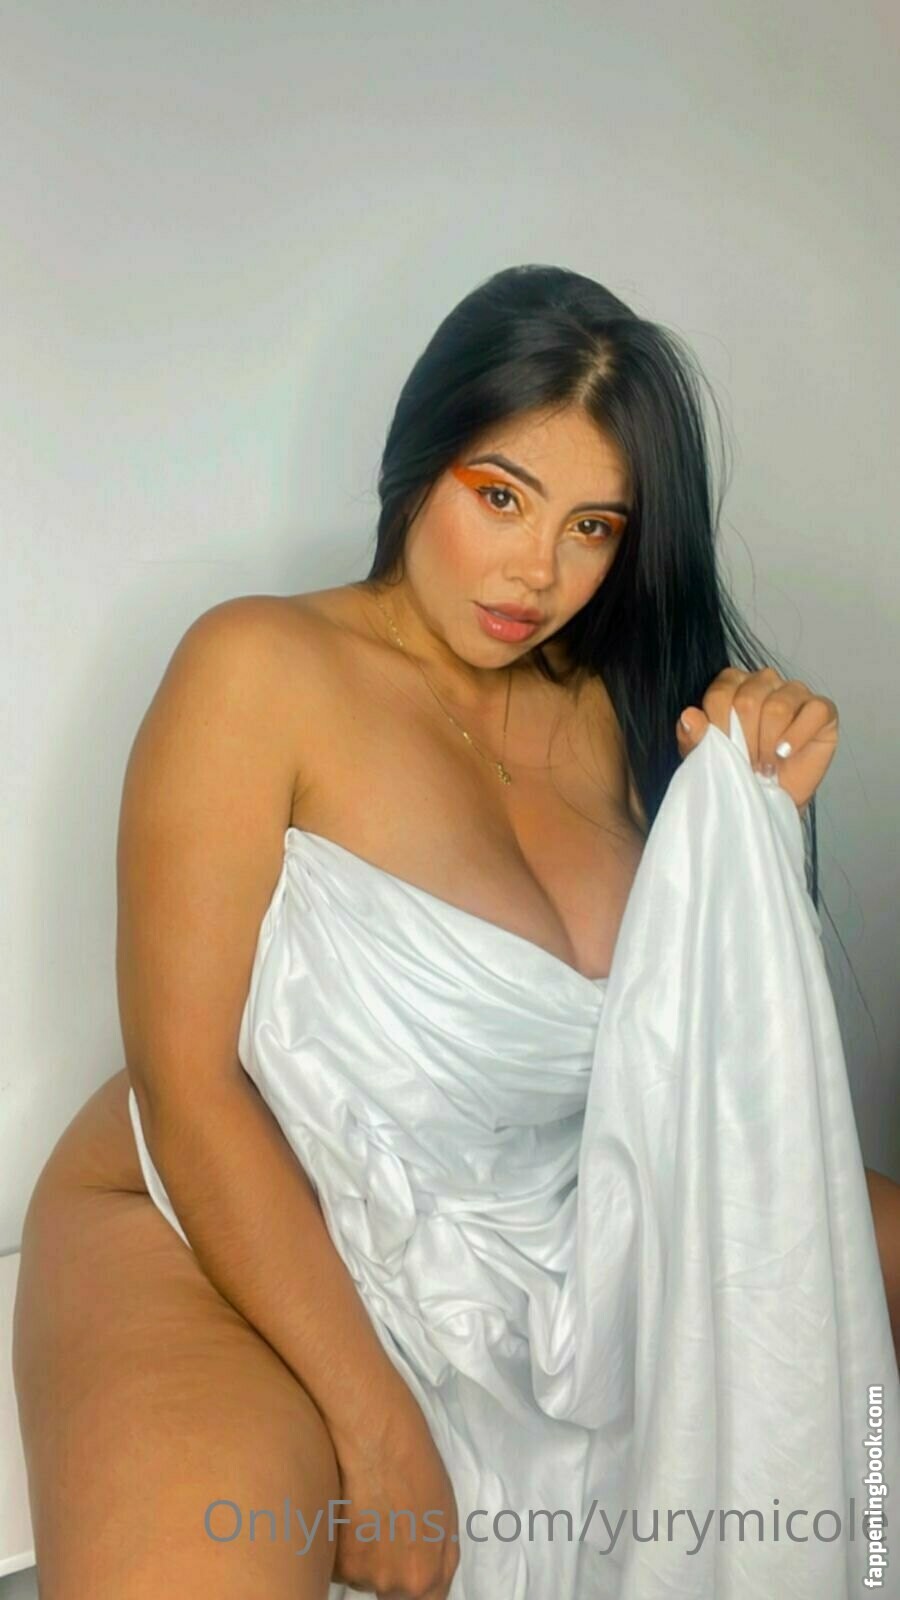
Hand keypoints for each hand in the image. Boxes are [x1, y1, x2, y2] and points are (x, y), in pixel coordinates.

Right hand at [327, 1384, 460, 1597]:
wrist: (374, 1432)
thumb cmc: (416, 1464)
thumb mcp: (445, 1515)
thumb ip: (438, 1560)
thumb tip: (428, 1587)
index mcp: (426, 1575)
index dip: (414, 1589)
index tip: (408, 1572)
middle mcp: (392, 1582)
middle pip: (388, 1591)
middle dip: (387, 1565)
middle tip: (384, 1524)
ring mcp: (358, 1571)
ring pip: (359, 1574)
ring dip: (361, 1551)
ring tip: (365, 1506)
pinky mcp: (329, 1553)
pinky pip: (335, 1558)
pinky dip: (338, 1540)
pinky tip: (346, 1506)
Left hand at [675, 667, 838, 816]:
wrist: (769, 799)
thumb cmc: (737, 771)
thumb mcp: (707, 756)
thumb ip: (695, 735)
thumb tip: (689, 716)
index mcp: (732, 683)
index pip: (720, 693)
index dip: (718, 727)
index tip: (722, 752)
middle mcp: (764, 680)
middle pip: (748, 700)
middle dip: (744, 740)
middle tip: (747, 763)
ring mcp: (795, 691)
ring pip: (778, 707)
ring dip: (768, 744)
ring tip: (765, 765)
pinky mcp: (822, 709)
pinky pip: (814, 711)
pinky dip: (797, 737)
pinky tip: (785, 753)